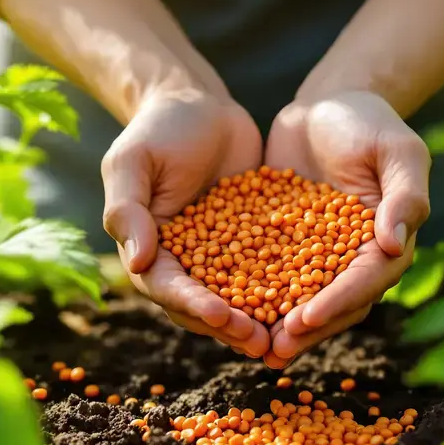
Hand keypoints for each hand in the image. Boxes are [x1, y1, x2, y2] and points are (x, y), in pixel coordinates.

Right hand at [102, 90, 270, 356]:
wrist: (199, 103)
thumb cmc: (157, 129)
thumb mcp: (132, 161)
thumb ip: (127, 209)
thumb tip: (138, 262)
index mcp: (149, 250)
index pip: (167, 287)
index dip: (192, 304)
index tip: (220, 316)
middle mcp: (184, 262)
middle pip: (204, 305)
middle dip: (231, 326)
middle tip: (261, 341)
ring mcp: (220, 255)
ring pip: (239, 297)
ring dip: (261, 319)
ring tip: (288, 334)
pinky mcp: (253, 242)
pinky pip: (271, 269)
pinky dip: (289, 286)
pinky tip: (315, 296)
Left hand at [262, 91, 429, 367]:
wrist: (328, 105)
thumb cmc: (370, 122)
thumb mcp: (397, 150)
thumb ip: (404, 195)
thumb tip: (394, 244)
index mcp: (387, 243)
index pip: (365, 281)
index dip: (337, 303)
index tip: (306, 318)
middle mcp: (355, 259)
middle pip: (335, 304)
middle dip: (306, 328)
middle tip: (274, 348)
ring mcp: (319, 256)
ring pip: (302, 299)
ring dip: (278, 325)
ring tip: (251, 345)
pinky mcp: (287, 246)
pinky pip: (271, 276)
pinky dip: (253, 295)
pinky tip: (224, 309)